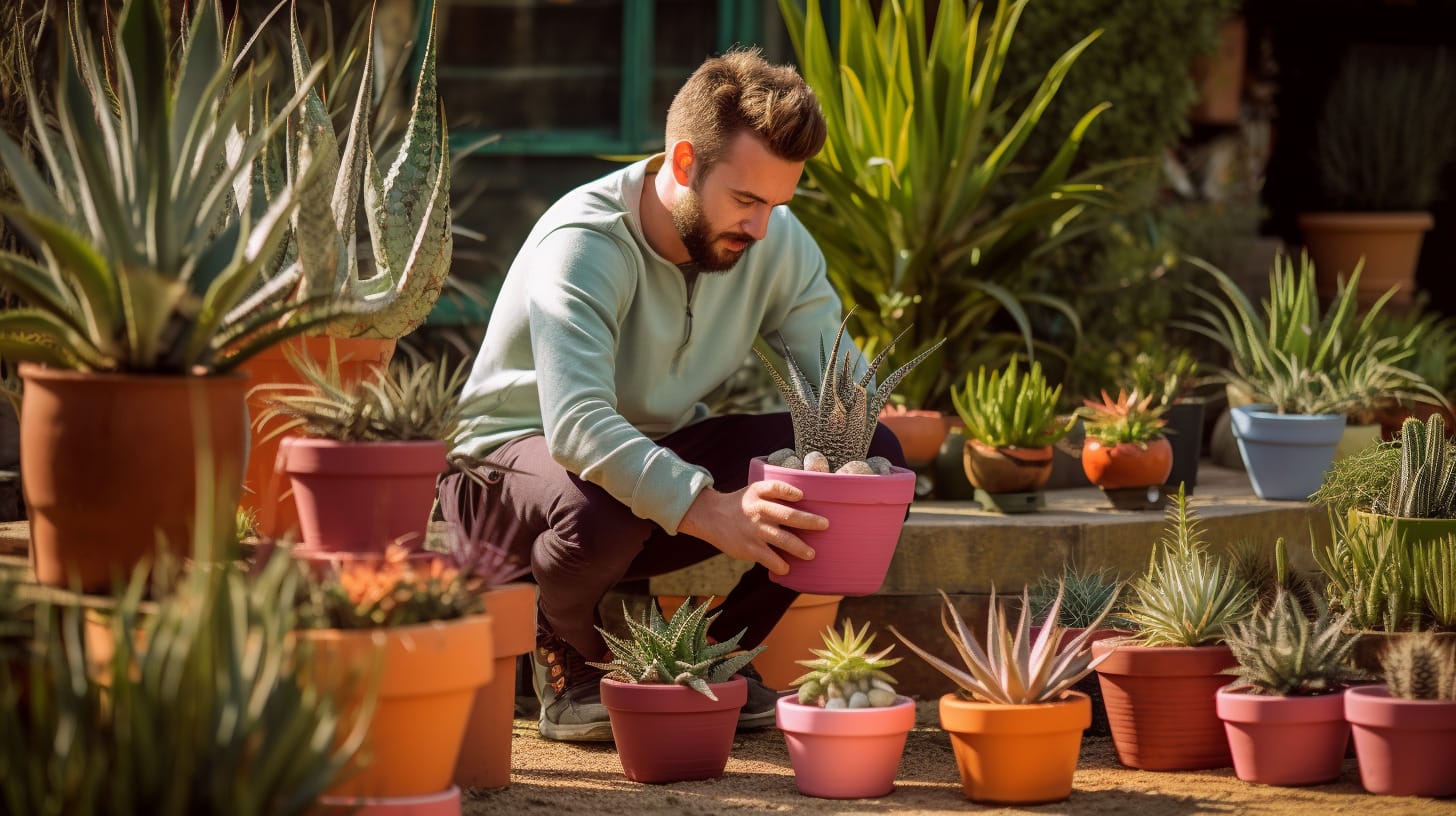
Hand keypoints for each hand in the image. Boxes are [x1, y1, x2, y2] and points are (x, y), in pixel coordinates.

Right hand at [678, 481, 826, 574]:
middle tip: (825, 525)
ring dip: (799, 548)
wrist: (711, 517)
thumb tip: (801, 496)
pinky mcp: (748, 548)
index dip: (791, 491)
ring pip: (781, 540)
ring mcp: (753, 531)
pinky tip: (787, 568)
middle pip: (786, 515)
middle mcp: (758, 511)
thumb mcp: (754, 489)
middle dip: (808, 521)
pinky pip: (769, 558)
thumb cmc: (742, 503)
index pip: (777, 488)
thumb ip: (776, 489)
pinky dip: (780, 564)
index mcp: (759, 495)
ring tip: (811, 554)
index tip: (803, 496)